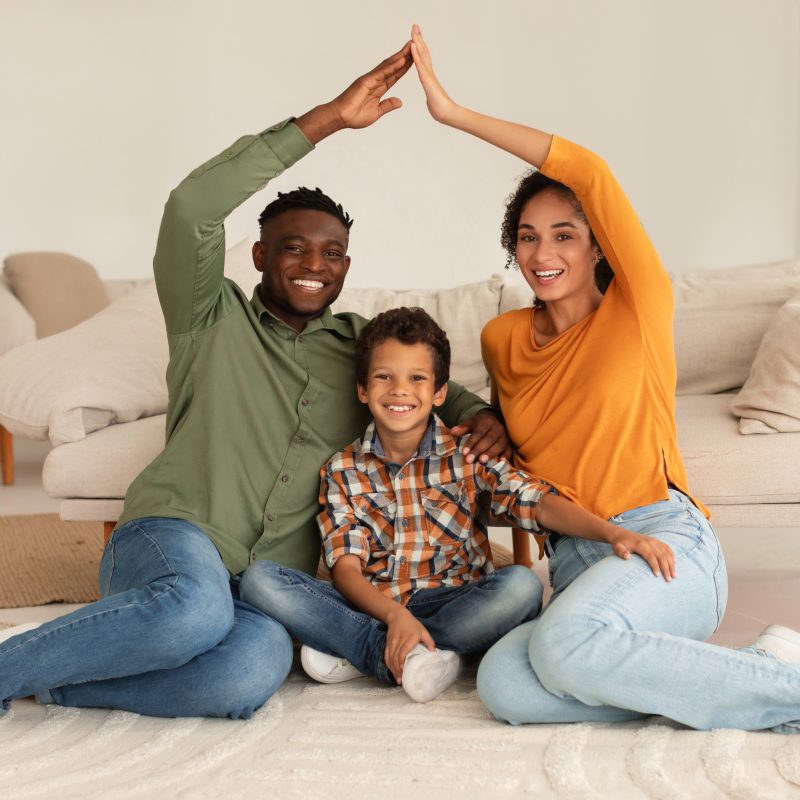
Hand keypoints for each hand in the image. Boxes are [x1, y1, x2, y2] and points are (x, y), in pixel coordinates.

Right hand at [296, 42, 412, 143]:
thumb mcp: (377, 112)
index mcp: (378, 88)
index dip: (405, 67)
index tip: (415, 59)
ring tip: (411, 46)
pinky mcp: (366, 81)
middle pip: (393, 66)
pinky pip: (382, 72)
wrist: (341, 118)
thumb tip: (400, 102)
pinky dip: (392, 66)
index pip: (395, 75)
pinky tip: (401, 60)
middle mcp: (375, 80)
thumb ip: (388, 105)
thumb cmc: (355, 116)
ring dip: (400, 56)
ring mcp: (370, 79)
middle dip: (405, 56)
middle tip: (415, 45)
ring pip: (389, 65)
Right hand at [384, 607, 434, 682]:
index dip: (402, 660)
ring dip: (393, 669)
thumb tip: (434, 653)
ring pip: (390, 657)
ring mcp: (392, 642)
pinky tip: (392, 671)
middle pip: (396, 656)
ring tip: (397, 679)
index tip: (403, 669)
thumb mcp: (423, 630)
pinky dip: (388, 664)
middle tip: (401, 680)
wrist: (397, 615)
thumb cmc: (412, 624)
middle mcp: (399, 640)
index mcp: (409, 637)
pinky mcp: (388, 644)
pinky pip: (386, 655)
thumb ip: (429, 641)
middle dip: (397, 669)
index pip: (404, 650)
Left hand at [410, 23, 458, 123]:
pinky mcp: (427, 79)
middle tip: (415, 26)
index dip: (419, 48)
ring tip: (413, 29)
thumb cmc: (441, 111)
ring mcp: (428, 75)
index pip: (422, 60)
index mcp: (428, 78)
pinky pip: (420, 64)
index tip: (415, 38)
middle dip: (418, 39)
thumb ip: (432, 96)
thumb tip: (432, 97)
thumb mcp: (433, 101)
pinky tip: (412, 44)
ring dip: (417, 41)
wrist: (448, 115)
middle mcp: (429, 73)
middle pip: (423, 52)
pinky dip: (416, 54)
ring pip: (421, 55)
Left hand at [449, 410, 511, 463]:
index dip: (471, 442)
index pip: (478, 433)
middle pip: (488, 440)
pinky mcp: (509, 444)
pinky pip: (509, 450)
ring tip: (482, 461)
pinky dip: (505, 456)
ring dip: (490, 453)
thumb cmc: (480, 424)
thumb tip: (452, 432)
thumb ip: (462, 428)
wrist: (496, 419)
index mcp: (486, 422)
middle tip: (469, 460)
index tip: (464, 452)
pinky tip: (500, 462)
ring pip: (498, 445)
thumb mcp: (471, 423)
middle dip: (478, 450)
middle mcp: (497, 428)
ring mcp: (505, 436)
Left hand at [606, 527, 676, 580]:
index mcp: (640, 544)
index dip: (655, 566)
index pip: (651, 556)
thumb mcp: (617, 547)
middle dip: (666, 568)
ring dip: (671, 563)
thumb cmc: (619, 544)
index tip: (658, 576)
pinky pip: (666, 547)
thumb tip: (627, 556)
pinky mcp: (655, 540)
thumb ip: (621, 552)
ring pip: (666, 552)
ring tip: (674, 575)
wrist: (621, 534)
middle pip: (661, 555)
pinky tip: (675, 562)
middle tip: (669, 579)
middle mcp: (649, 541)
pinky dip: (671, 554)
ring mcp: (653, 540)